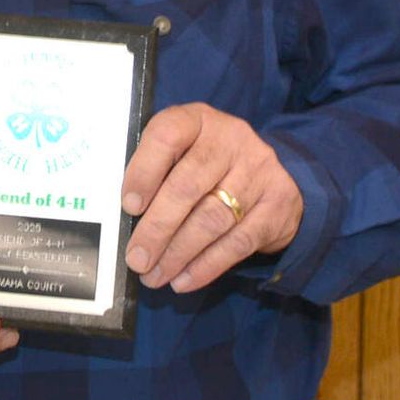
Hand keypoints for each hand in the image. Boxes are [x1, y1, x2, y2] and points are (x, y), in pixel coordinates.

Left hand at [122, 104, 302, 293]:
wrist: (271, 175)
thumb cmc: (207, 164)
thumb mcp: (183, 151)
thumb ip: (156, 171)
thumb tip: (122, 217)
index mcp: (198, 119)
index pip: (168, 135)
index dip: (145, 170)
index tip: (128, 206)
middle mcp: (231, 139)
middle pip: (188, 185)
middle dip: (157, 228)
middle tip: (137, 259)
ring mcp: (258, 171)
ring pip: (212, 219)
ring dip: (178, 254)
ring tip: (154, 275)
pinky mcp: (276, 205)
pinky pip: (237, 243)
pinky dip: (205, 266)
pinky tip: (182, 280)